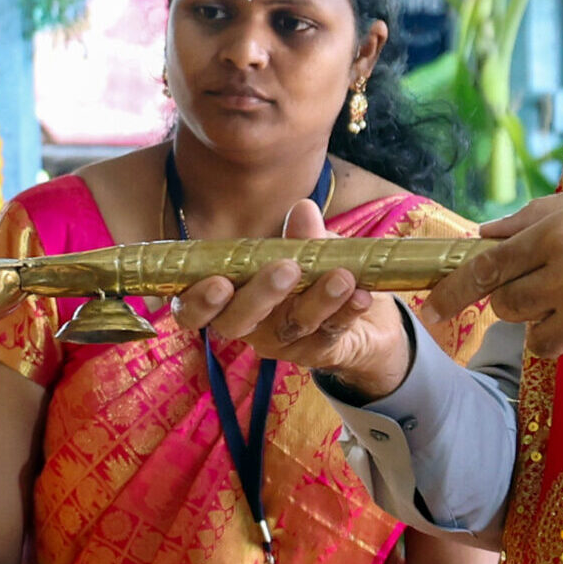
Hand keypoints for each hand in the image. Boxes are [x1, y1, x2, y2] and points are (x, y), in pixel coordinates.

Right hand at [170, 200, 412, 398]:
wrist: (368, 319)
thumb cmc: (319, 275)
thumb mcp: (311, 251)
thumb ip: (302, 237)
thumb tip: (303, 209)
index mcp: (231, 296)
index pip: (194, 310)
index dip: (198, 302)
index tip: (218, 283)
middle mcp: (250, 325)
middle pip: (236, 323)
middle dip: (259, 296)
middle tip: (285, 269)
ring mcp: (284, 344)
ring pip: (291, 326)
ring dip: (316, 299)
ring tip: (341, 276)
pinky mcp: (319, 354)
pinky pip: (331, 334)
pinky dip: (347, 311)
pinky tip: (361, 295)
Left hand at [422, 182, 562, 359]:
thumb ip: (535, 219)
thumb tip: (486, 235)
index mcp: (559, 234)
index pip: (487, 269)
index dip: (453, 291)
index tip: (432, 307)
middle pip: (506, 307)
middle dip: (515, 302)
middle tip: (544, 288)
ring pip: (537, 338)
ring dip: (550, 325)